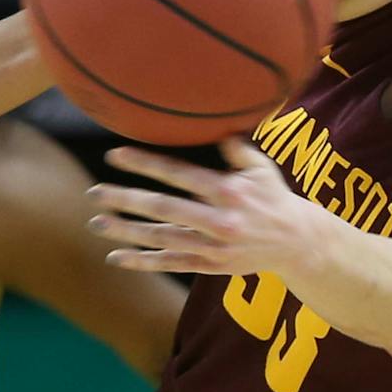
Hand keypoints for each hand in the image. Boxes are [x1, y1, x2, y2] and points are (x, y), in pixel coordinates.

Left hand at [88, 140, 318, 275]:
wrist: (297, 243)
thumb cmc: (274, 198)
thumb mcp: (262, 168)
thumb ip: (236, 149)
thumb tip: (213, 125)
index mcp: (229, 192)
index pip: (180, 175)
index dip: (146, 164)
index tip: (115, 156)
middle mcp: (219, 221)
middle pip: (165, 209)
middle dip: (126, 200)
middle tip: (94, 192)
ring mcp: (214, 247)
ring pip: (163, 239)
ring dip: (127, 232)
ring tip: (97, 223)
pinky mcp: (211, 266)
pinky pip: (172, 264)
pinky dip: (143, 262)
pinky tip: (116, 258)